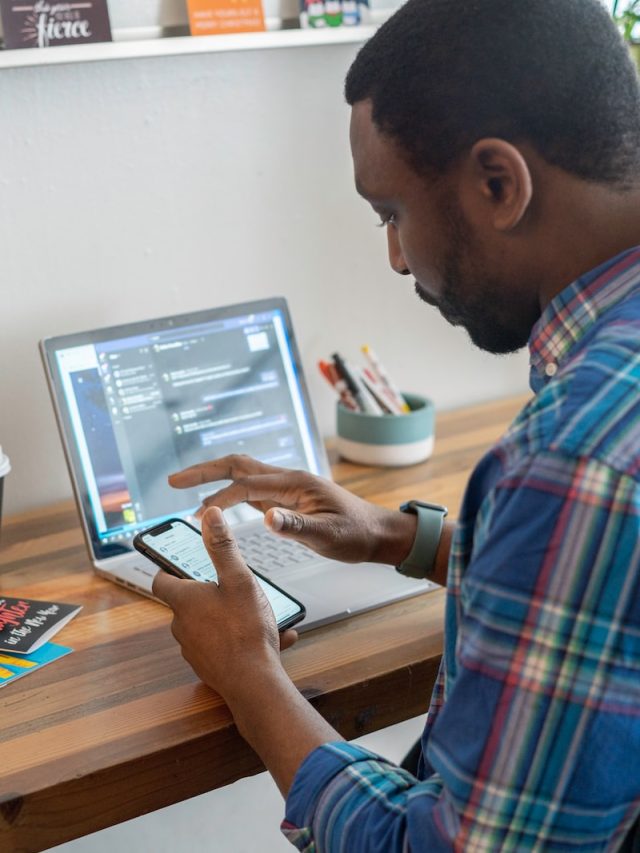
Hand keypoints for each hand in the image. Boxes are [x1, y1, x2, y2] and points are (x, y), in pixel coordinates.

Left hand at [152, 507, 297, 697]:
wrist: (254, 683)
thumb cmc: (245, 630)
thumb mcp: (239, 579)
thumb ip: (223, 547)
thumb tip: (210, 515)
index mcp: (185, 601)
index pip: (161, 580)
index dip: (168, 569)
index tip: (178, 563)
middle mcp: (182, 626)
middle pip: (188, 603)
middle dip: (209, 593)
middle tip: (234, 586)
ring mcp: (194, 649)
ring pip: (208, 625)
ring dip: (230, 617)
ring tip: (262, 615)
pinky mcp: (209, 667)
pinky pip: (224, 645)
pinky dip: (241, 639)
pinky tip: (272, 638)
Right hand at [169, 454, 415, 564]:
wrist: (377, 533)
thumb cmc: (357, 534)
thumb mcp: (329, 536)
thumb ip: (298, 527)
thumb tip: (267, 519)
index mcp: (295, 483)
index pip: (246, 484)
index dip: (217, 494)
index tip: (193, 507)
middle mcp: (288, 480)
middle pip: (238, 466)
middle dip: (204, 471)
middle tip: (173, 480)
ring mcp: (286, 488)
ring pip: (243, 475)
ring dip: (214, 479)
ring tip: (185, 488)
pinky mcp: (287, 500)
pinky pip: (252, 490)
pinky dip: (229, 492)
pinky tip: (218, 503)